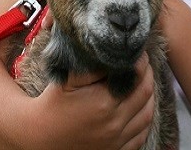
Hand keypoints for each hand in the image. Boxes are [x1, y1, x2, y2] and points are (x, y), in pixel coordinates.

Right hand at [30, 11, 155, 149]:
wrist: (40, 136)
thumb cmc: (54, 104)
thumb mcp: (68, 80)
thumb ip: (92, 67)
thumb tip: (113, 54)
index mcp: (103, 102)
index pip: (135, 75)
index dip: (140, 61)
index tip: (137, 52)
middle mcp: (114, 122)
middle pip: (145, 92)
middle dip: (147, 74)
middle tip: (142, 63)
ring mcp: (117, 139)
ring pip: (147, 113)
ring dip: (150, 95)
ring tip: (144, 82)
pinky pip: (141, 134)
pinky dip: (145, 118)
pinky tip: (141, 107)